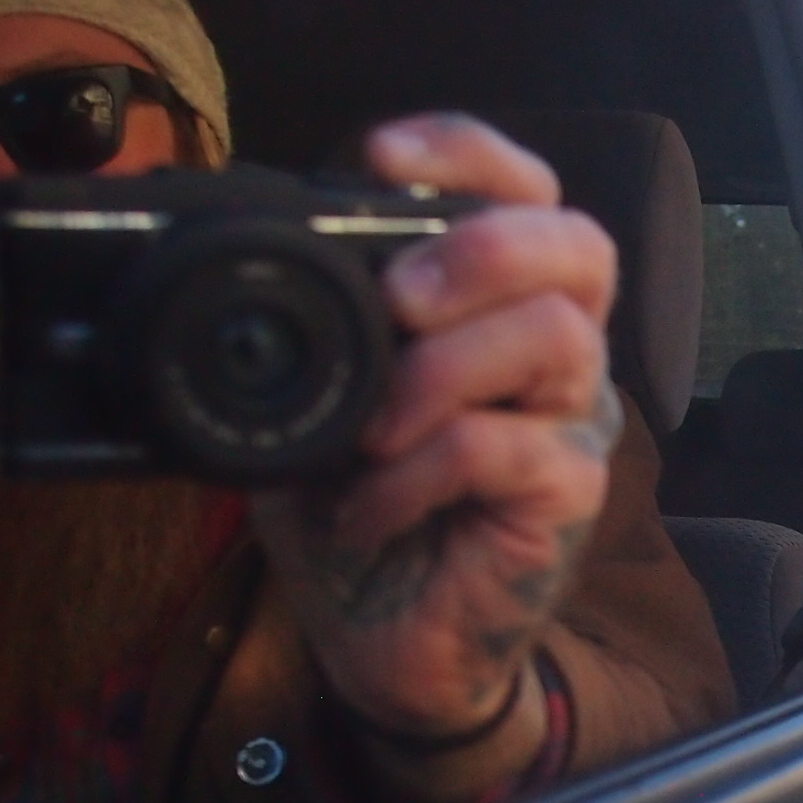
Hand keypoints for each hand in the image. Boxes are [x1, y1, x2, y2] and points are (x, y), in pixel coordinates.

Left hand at [247, 113, 620, 799]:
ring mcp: (569, 426)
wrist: (382, 647)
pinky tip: (369, 506)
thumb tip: (223, 243)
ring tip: (371, 430)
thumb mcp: (311, 403)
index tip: (381, 158)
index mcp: (497, 309)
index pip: (528, 194)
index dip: (468, 154)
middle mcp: (554, 356)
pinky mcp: (564, 500)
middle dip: (482, 249)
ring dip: (442, 369)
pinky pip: (507, 450)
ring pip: (556, 337)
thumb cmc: (354, 515)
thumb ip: (307, 328)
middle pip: (579, 247)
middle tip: (398, 300)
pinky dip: (419, 472)